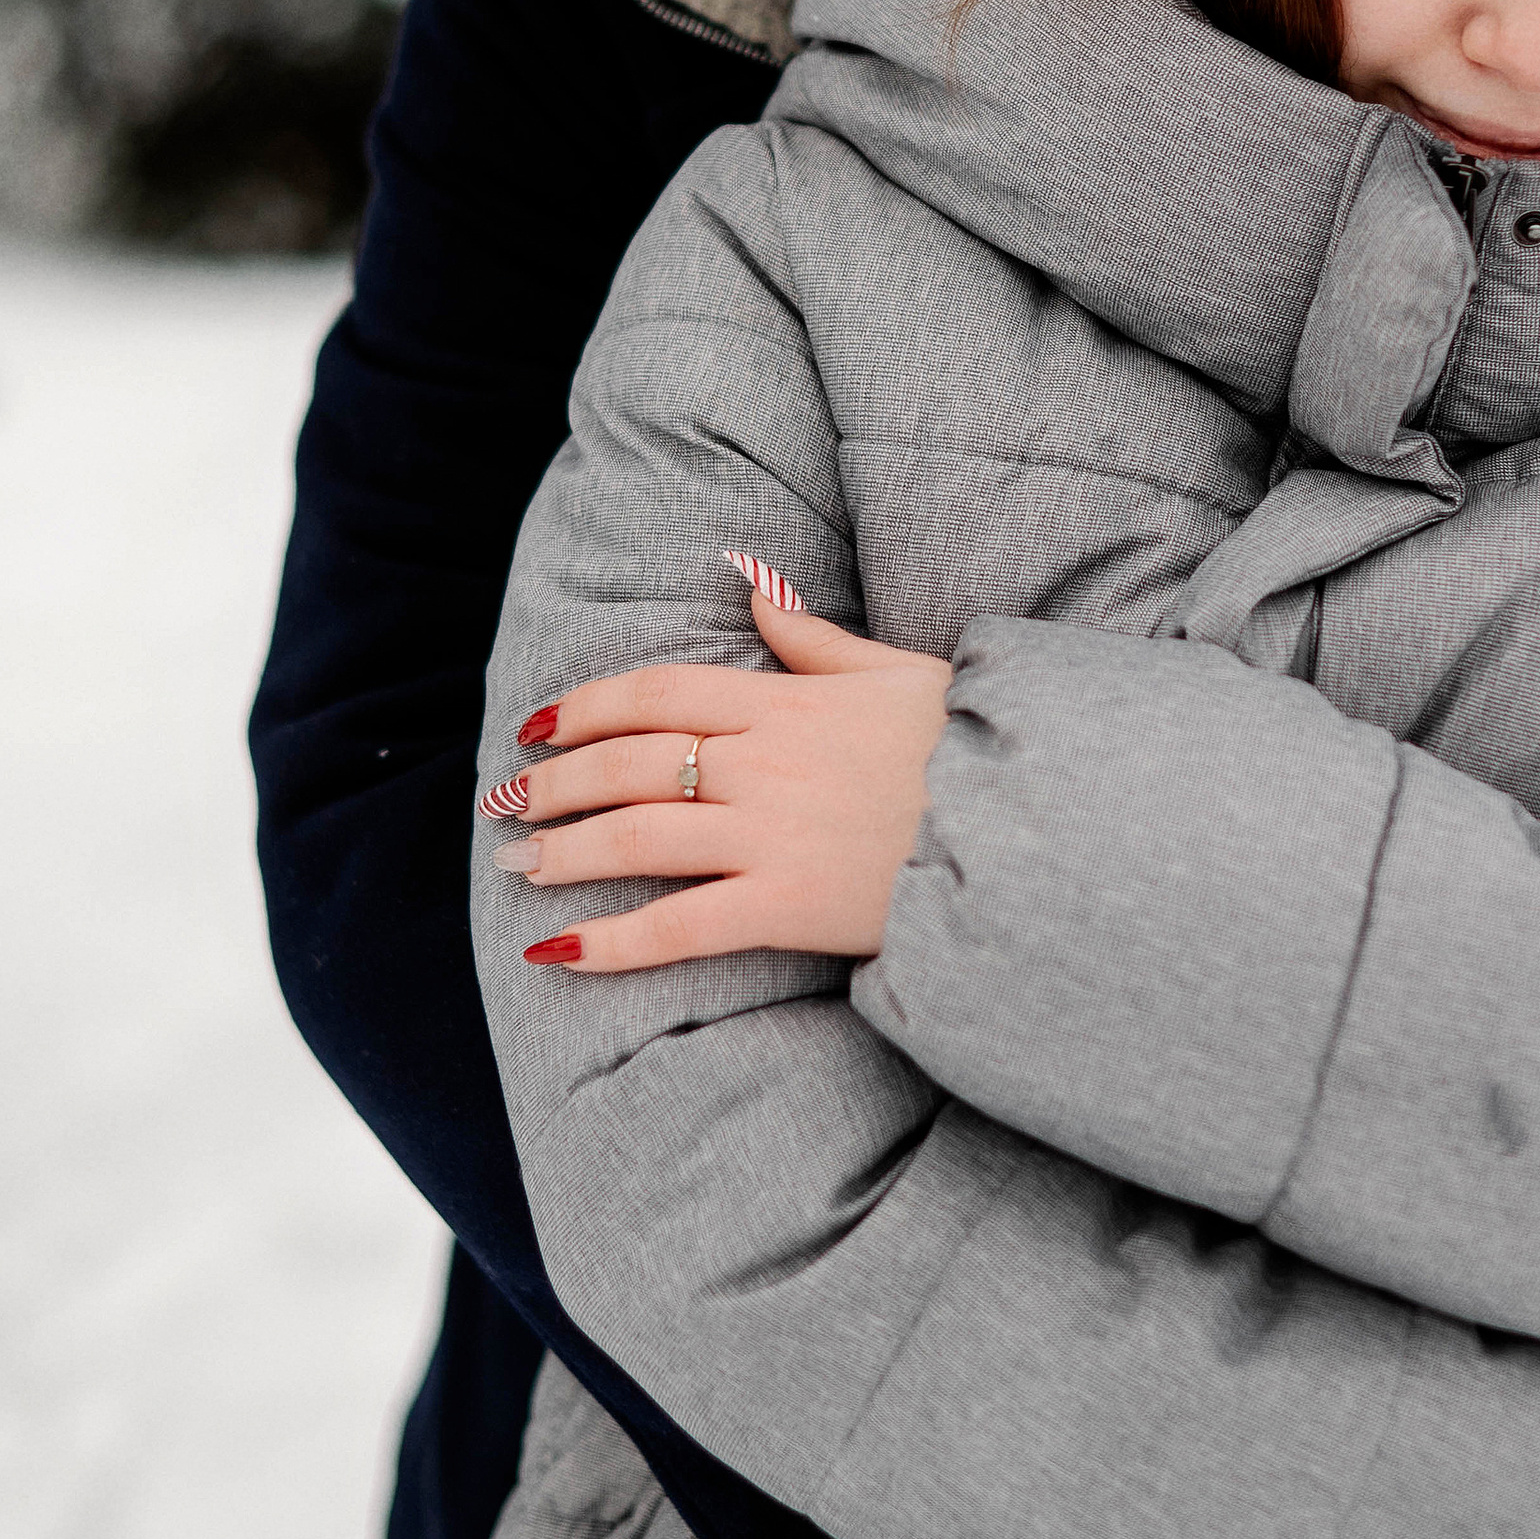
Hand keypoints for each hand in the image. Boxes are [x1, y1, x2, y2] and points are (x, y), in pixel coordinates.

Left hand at [487, 585, 952, 971]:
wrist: (1032, 824)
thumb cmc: (970, 746)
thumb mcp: (896, 671)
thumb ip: (813, 639)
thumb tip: (752, 584)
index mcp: (783, 702)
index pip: (655, 693)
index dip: (584, 707)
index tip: (540, 727)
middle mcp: (761, 765)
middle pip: (627, 764)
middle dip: (555, 783)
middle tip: (507, 802)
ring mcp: (770, 837)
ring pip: (636, 840)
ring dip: (565, 852)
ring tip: (521, 866)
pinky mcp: (788, 909)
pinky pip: (680, 927)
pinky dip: (614, 943)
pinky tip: (562, 954)